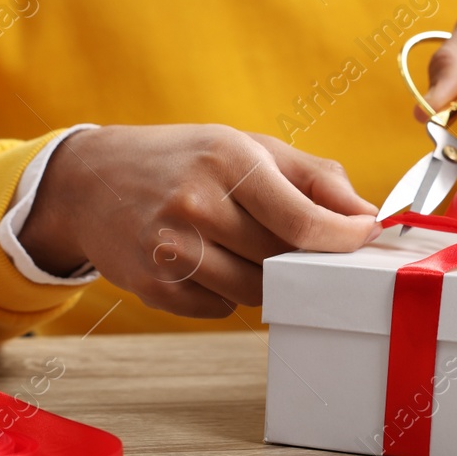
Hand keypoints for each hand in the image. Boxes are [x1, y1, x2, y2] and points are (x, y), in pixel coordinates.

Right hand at [20, 125, 378, 317]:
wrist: (90, 181)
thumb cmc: (183, 160)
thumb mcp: (247, 147)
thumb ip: (314, 178)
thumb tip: (366, 215)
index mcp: (227, 160)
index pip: (303, 219)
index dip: (343, 237)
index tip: (365, 238)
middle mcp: (196, 203)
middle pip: (283, 259)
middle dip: (297, 253)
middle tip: (287, 236)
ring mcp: (171, 248)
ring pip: (255, 291)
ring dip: (262, 276)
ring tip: (238, 243)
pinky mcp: (154, 286)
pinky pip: (220, 308)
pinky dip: (225, 292)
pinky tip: (207, 259)